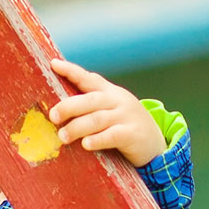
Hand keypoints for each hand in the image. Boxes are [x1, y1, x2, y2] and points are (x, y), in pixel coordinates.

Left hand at [47, 58, 166, 166]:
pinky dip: (97, 139)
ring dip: (77, 128)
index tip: (53, 64)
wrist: (155, 143)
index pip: (88, 78)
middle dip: (69, 107)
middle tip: (53, 116)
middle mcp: (117, 100)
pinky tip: (86, 145)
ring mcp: (126, 116)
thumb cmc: (123, 127)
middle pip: (90, 100)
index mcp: (109, 92)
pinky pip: (112, 135)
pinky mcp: (132, 134)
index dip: (71, 71)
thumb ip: (90, 108)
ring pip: (97, 119)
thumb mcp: (110, 111)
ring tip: (63, 137)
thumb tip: (57, 112)